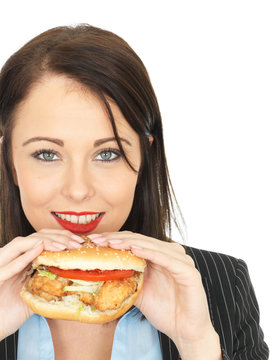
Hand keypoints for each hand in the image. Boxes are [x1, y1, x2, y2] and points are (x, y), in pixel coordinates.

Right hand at [0, 229, 83, 339]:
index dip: (60, 237)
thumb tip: (71, 282)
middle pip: (34, 238)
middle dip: (57, 237)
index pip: (42, 240)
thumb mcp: (35, 297)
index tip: (79, 242)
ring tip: (62, 245)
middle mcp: (9, 259)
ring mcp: (0, 266)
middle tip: (76, 243)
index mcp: (20, 261)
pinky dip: (25, 255)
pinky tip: (39, 249)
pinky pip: (9, 264)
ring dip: (44, 242)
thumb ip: (48, 287)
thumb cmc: (8, 314)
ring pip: (21, 244)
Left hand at [89, 231, 221, 358]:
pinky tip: (135, 250)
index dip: (114, 239)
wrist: (185, 331)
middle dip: (117, 239)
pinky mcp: (189, 272)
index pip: (134, 241)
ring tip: (111, 243)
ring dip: (130, 243)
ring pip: (152, 246)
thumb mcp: (138, 290)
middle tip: (97, 240)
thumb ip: (126, 277)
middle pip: (141, 240)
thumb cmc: (164, 310)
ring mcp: (181, 261)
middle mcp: (171, 254)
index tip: (94, 241)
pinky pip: (167, 259)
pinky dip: (150, 253)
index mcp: (160, 255)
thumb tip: (101, 271)